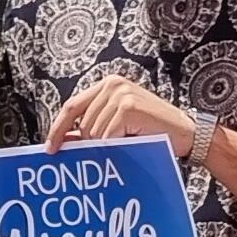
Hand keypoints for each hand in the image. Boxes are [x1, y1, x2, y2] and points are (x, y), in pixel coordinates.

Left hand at [47, 76, 193, 155]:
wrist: (185, 133)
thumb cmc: (153, 131)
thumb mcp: (117, 127)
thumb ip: (91, 128)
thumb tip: (64, 142)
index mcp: (106, 85)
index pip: (71, 107)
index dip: (58, 129)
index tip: (50, 148)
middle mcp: (112, 84)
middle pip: (82, 124)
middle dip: (90, 144)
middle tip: (108, 152)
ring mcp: (120, 94)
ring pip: (94, 132)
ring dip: (107, 146)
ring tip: (128, 144)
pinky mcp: (128, 106)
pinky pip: (108, 136)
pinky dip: (116, 146)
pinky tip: (133, 141)